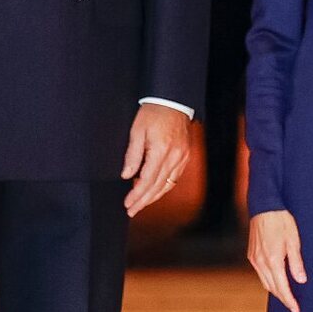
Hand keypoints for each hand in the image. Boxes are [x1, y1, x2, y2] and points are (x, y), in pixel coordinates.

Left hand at [121, 102, 190, 216]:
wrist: (173, 100)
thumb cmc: (153, 113)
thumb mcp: (137, 131)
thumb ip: (133, 154)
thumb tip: (127, 175)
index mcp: (161, 150)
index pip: (148, 180)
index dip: (137, 195)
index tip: (128, 203)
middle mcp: (175, 157)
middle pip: (158, 186)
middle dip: (144, 201)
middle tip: (132, 210)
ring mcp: (182, 157)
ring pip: (168, 185)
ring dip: (154, 196)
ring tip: (141, 204)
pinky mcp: (185, 155)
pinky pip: (175, 177)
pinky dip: (164, 186)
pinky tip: (155, 190)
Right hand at [247, 209, 306, 311]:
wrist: (264, 207)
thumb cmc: (281, 222)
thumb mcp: (294, 241)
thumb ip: (296, 263)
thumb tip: (301, 280)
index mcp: (273, 260)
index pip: (282, 287)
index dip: (289, 300)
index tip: (296, 310)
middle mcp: (261, 262)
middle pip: (272, 288)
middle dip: (283, 298)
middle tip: (293, 306)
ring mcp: (254, 259)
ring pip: (265, 282)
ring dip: (275, 290)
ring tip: (286, 295)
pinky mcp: (251, 255)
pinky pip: (260, 273)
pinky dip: (269, 280)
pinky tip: (276, 280)